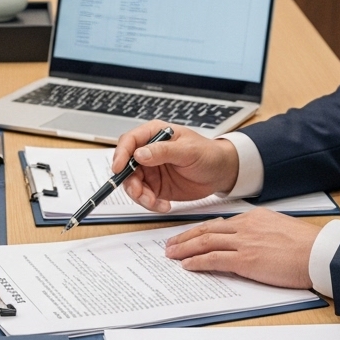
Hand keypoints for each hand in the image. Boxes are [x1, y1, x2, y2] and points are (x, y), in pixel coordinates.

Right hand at [112, 120, 239, 212]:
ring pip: (133, 184)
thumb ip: (163, 151)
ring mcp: (151, 170)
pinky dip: (150, 203)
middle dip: (130, 182)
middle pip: (126, 165)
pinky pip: (144, 196)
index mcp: (154, 134)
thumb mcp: (188, 150)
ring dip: (140, 196)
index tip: (118, 168)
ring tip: (155, 202)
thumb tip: (140, 154)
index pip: (129, 141)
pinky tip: (164, 205)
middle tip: (141, 193)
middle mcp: (148, 152)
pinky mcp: (155, 186)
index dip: (120, 154)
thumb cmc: (208, 154)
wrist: (220, 173)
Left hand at [163, 208, 318, 289]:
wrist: (319, 252)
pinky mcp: (246, 260)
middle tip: (170, 244)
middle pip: (207, 230)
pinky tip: (187, 265)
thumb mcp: (280, 230)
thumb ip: (262, 233)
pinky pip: (214, 259)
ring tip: (171, 255)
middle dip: (186, 237)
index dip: (200, 230)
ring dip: (185, 249)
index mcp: (254, 218)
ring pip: (206, 242)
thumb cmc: (306, 245)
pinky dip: (198, 261)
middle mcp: (246, 227)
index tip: (189, 236)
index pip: (220, 224)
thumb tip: (253, 243)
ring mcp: (244, 242)